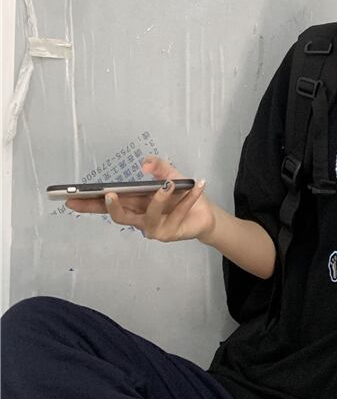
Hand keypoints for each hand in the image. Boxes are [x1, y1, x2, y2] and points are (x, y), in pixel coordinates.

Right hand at [64, 156, 215, 242]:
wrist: (204, 213)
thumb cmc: (181, 195)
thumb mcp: (171, 174)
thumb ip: (158, 166)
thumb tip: (144, 164)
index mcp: (133, 204)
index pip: (106, 206)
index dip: (88, 204)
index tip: (69, 199)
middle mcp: (140, 219)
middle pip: (119, 216)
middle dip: (112, 206)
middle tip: (109, 194)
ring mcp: (154, 229)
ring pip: (150, 216)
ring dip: (159, 199)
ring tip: (168, 184)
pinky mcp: (170, 233)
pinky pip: (178, 214)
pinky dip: (189, 198)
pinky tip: (198, 185)